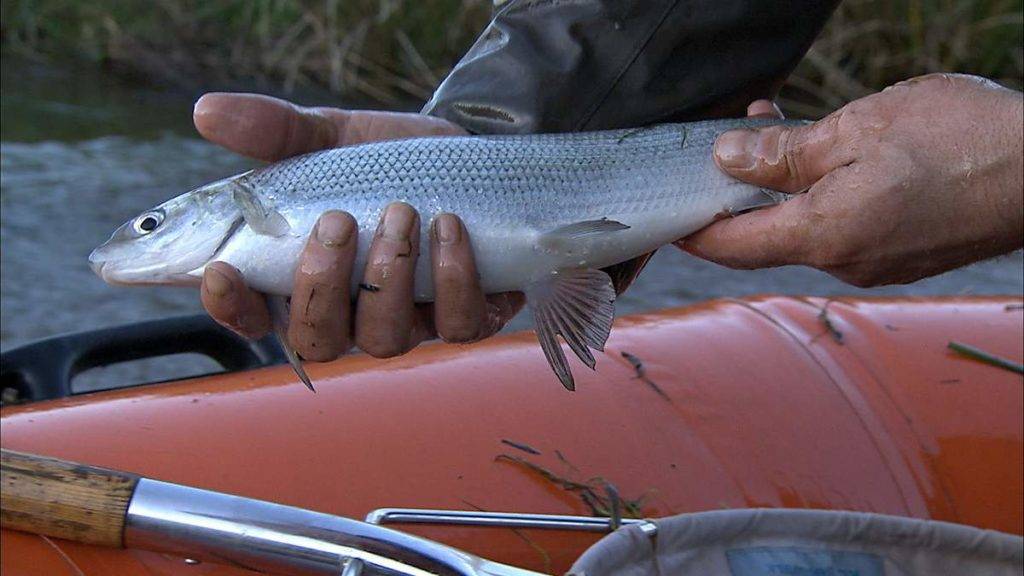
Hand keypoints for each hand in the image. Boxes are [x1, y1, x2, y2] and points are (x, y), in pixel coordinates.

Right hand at [194, 93, 522, 359]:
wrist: (463, 151)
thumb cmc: (383, 159)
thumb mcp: (329, 138)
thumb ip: (274, 131)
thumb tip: (206, 111)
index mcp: (301, 279)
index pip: (251, 318)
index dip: (232, 308)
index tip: (224, 270)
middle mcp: (350, 315)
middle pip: (317, 341)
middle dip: (321, 286)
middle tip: (338, 220)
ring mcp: (408, 322)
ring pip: (384, 339)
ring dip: (388, 278)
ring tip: (401, 211)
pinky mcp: (465, 314)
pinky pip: (458, 324)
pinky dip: (453, 280)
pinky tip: (450, 227)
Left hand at [682, 74, 1023, 286]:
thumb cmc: (959, 143)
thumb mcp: (856, 131)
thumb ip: (783, 154)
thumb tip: (727, 159)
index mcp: (823, 236)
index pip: (732, 246)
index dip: (692, 230)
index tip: (665, 214)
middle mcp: (844, 262)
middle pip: (766, 236)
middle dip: (741, 193)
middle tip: (728, 145)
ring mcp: (877, 263)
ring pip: (807, 226)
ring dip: (784, 187)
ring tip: (781, 130)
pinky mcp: (902, 254)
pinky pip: (843, 227)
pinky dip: (823, 196)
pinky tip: (831, 156)